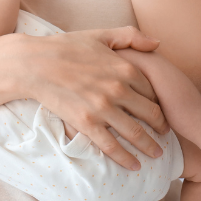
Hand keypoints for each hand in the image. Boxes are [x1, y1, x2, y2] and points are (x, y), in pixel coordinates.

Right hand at [20, 26, 168, 170]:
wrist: (34, 64)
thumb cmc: (66, 47)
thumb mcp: (101, 35)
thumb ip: (131, 37)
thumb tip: (157, 43)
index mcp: (125, 67)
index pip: (153, 91)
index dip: (161, 102)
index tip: (163, 111)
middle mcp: (119, 89)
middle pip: (151, 114)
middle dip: (162, 127)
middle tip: (166, 135)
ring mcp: (103, 108)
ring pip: (135, 133)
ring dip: (149, 146)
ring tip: (157, 154)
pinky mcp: (87, 123)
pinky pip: (112, 145)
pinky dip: (125, 158)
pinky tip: (134, 166)